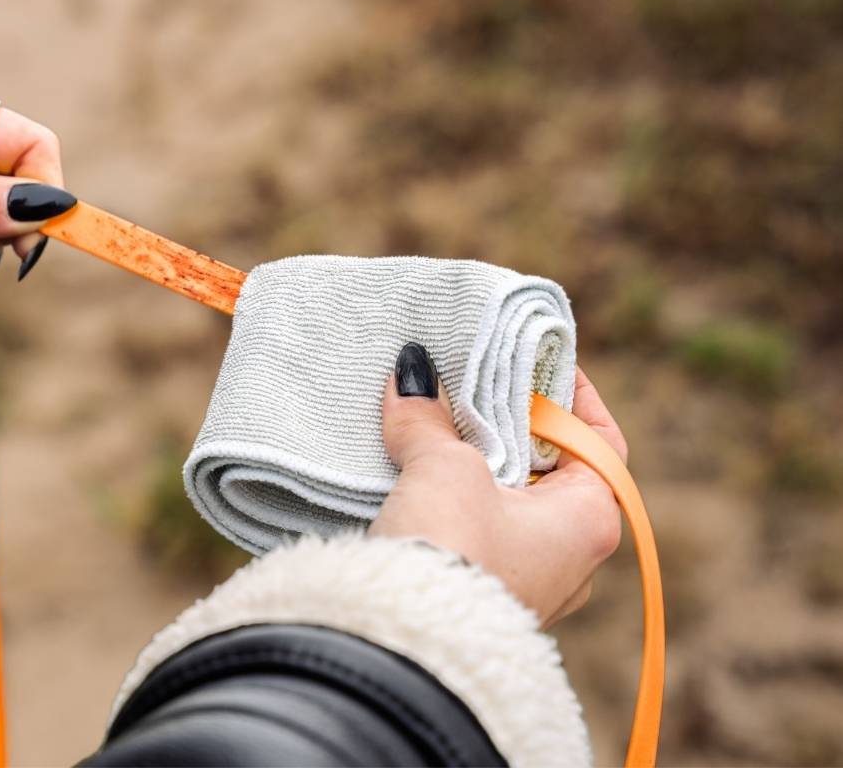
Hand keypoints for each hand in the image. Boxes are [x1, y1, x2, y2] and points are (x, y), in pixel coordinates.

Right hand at [370, 348, 624, 626]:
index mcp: (589, 519)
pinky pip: (480, 530)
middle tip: (472, 382)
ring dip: (476, 459)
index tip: (535, 361)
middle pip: (552, 467)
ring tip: (436, 418)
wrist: (411, 649)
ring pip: (511, 500)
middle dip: (512, 422)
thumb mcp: (445, 467)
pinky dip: (455, 495)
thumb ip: (429, 418)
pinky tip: (417, 470)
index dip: (571, 395)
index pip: (599, 439)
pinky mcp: (483, 596)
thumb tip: (410, 376)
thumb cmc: (454, 551)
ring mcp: (529, 581)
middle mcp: (572, 556)